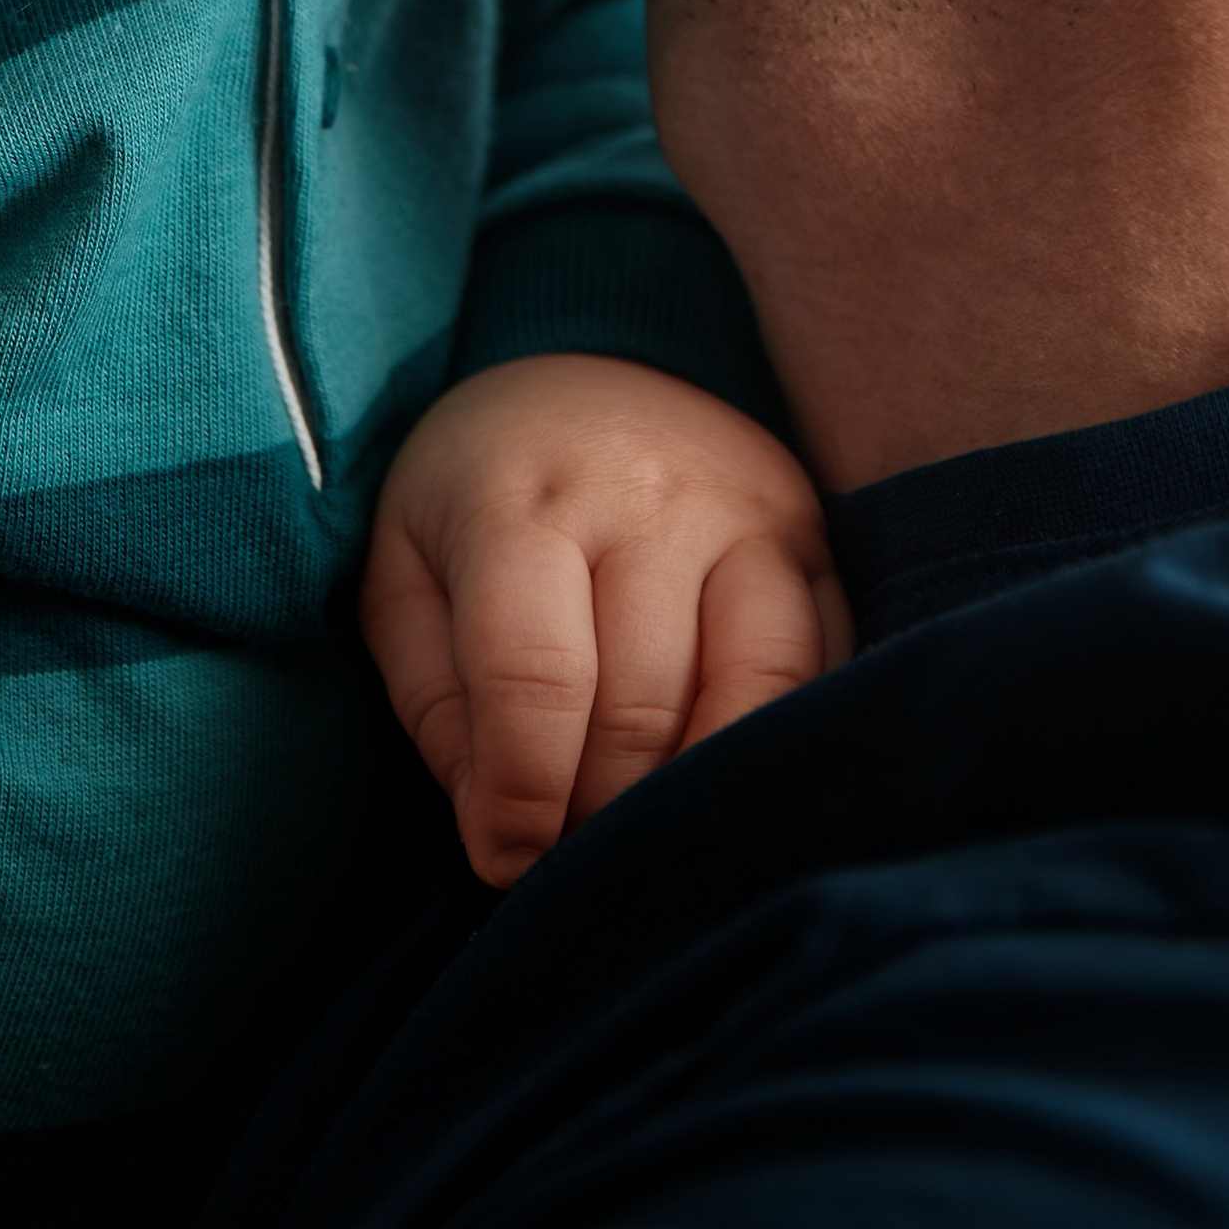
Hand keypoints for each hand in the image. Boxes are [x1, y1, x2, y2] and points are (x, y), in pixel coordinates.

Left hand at [362, 352, 849, 888]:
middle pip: (641, 708)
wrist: (594, 366)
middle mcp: (645, 495)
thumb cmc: (484, 495)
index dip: (522, 798)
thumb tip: (503, 842)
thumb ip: (438, 708)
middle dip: (599, 812)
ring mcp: (746, 512)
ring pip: (752, 693)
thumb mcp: (406, 575)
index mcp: (522, 498)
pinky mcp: (815, 539)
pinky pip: (822, 670)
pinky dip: (776, 746)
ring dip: (693, 791)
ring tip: (642, 822)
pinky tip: (722, 775)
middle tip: (570, 847)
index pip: (535, 676)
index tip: (508, 861)